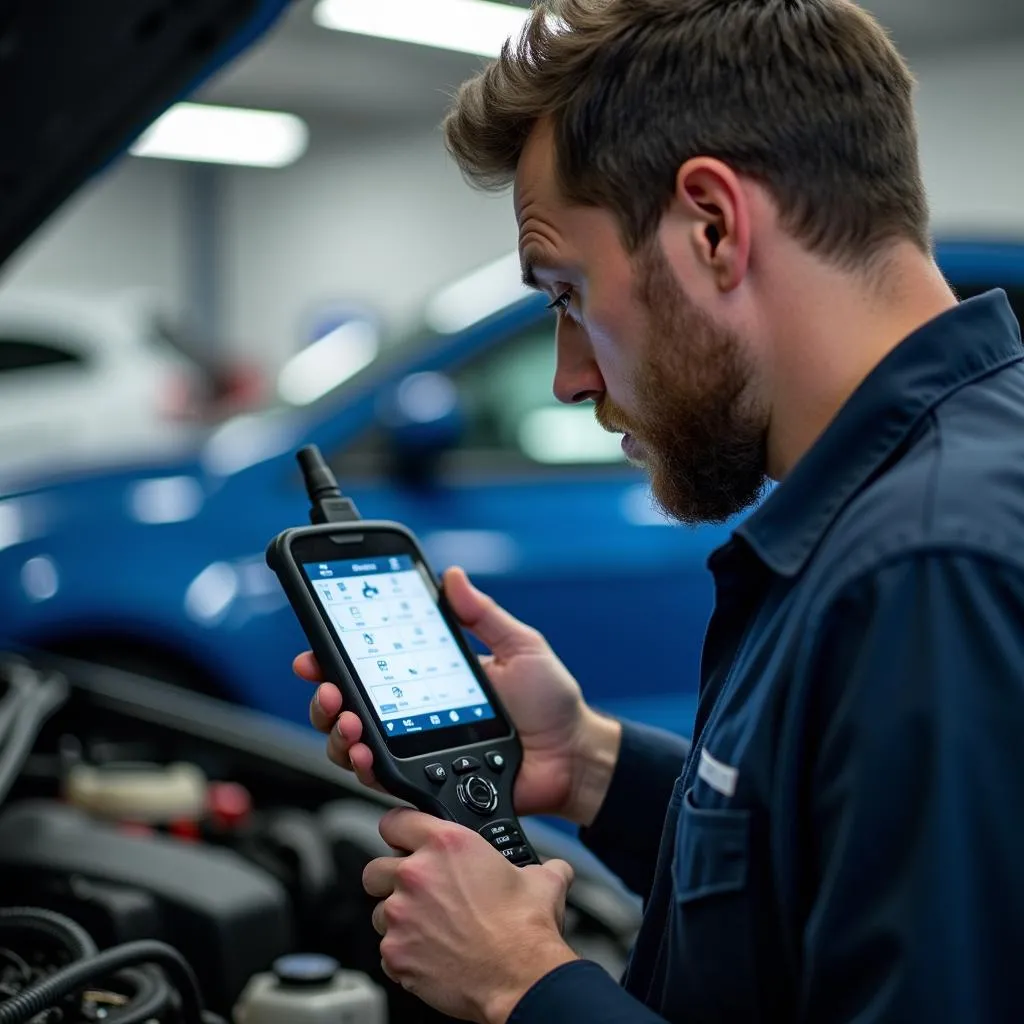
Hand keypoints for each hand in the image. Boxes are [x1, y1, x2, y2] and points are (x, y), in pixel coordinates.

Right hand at [297, 566, 621, 823]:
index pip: (370, 665)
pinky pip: (380, 779)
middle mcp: (411, 714)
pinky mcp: (424, 783)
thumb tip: (451, 576)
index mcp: (427, 676)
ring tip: (347, 720)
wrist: (572, 756)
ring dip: (336, 731)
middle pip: (347, 706)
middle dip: (325, 697)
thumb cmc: (550, 703)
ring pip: (352, 744)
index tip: (315, 649)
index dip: (334, 658)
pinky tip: (363, 754)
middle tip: (330, 689)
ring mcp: (415, 750)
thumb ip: (482, 615)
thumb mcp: (519, 646)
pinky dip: (362, 766)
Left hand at [365, 808, 578, 1022]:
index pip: (396, 821)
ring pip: (379, 911)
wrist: (520, 978)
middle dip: (391, 879)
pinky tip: (430, 954)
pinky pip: (386, 949)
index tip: (404, 841)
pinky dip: (403, 953)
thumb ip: (538, 866)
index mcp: (447, 844)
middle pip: (375, 868)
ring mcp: (401, 915)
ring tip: (429, 929)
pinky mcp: (395, 953)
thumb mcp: (541, 880)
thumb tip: (554, 869)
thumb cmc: (525, 930)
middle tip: (417, 893)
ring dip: (398, 918)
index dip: (400, 830)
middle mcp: (417, 874)